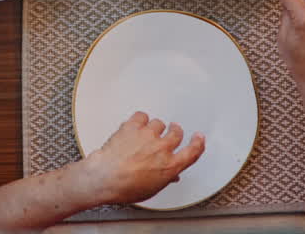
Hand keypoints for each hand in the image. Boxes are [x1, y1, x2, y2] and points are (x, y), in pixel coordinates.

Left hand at [80, 112, 204, 204]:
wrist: (105, 177)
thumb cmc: (125, 187)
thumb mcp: (152, 189)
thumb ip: (165, 178)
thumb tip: (170, 175)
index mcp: (170, 166)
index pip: (192, 152)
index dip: (197, 143)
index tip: (198, 138)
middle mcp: (162, 148)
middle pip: (176, 133)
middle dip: (174, 131)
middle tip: (171, 129)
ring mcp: (148, 135)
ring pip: (158, 123)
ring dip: (154, 127)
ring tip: (145, 133)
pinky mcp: (133, 126)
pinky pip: (142, 116)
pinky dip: (139, 119)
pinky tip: (135, 124)